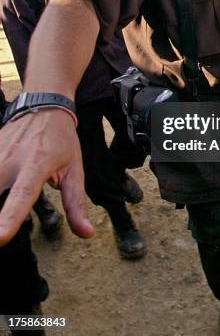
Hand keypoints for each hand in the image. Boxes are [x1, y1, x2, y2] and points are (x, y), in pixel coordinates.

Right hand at [0, 109, 93, 245]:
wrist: (44, 105)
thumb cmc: (61, 140)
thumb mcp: (74, 169)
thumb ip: (75, 203)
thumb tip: (86, 233)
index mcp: (37, 165)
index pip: (22, 195)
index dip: (9, 218)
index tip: (0, 238)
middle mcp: (11, 160)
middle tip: (0, 237)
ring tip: (2, 223)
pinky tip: (3, 190)